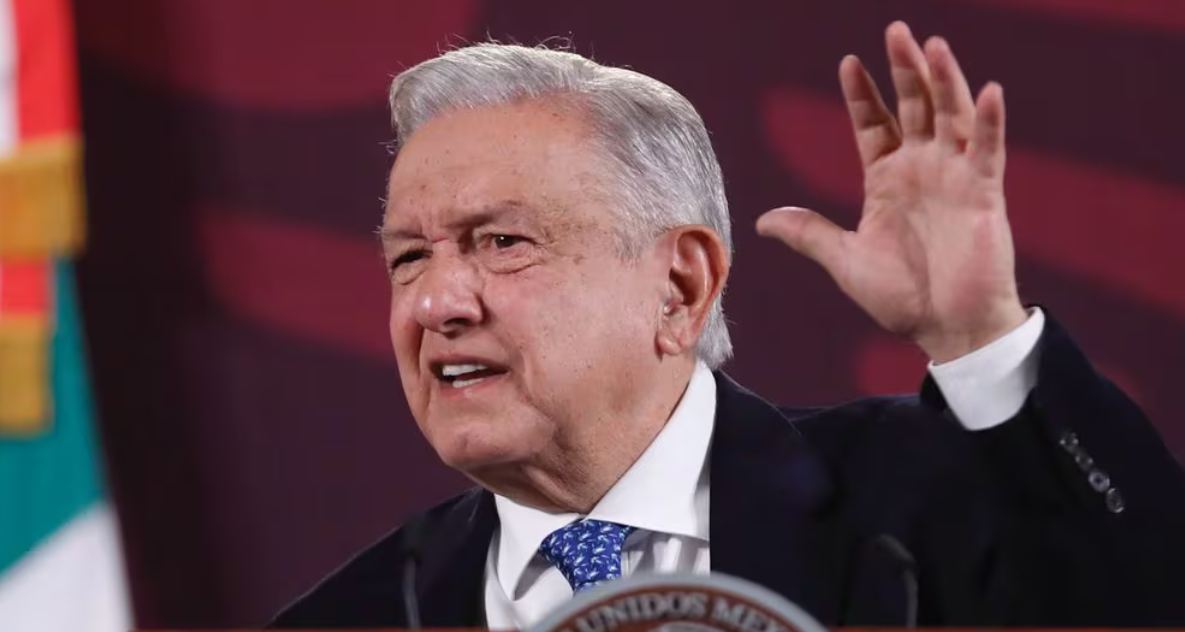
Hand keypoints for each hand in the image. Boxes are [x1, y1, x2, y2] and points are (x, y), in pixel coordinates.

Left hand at [757, 22, 1026, 362]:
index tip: (849, 63)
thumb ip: (809, 233)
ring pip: (951, 116)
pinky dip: (988, 121)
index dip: (862, 95)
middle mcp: (922, 170)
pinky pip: (988, 150)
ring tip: (933, 45)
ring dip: (944, 80)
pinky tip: (987, 91)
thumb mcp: (844, 260)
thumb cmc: (901, 297)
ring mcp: (954, 177)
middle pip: (914, 106)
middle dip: (904, 69)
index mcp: (887, 180)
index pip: (874, 124)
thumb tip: (762, 221)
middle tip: (895, 30)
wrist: (946, 330)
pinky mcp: (983, 194)